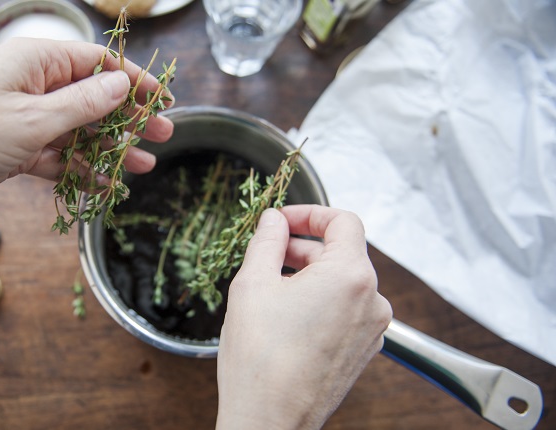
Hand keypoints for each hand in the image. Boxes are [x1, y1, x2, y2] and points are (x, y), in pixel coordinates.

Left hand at [0, 38, 174, 294]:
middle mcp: (30, 86)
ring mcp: (21, 120)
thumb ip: (82, 104)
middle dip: (127, 118)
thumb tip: (122, 83)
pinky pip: (56, 157)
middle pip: (91, 97)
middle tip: (163, 136)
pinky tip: (105, 186)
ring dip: (108, 149)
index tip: (163, 101)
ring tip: (141, 167)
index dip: (133, 80)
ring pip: (77, 131)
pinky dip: (79, 171)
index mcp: (34, 62)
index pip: (96, 62)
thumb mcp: (31, 118)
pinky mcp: (12, 150)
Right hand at [216, 205, 391, 429]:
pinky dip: (321, 301)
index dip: (310, 213)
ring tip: (273, 286)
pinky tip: (287, 314)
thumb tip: (273, 220)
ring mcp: (371, 329)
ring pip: (344, 283)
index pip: (343, 222)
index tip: (283, 220)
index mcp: (351, 276)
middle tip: (268, 252)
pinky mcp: (362, 351)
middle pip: (343, 253)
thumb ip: (266, 241)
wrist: (270, 420)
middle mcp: (372, 301)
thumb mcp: (252, 284)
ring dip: (311, 275)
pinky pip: (346, 310)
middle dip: (304, 246)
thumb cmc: (261, 359)